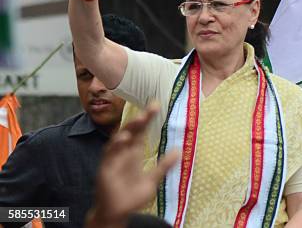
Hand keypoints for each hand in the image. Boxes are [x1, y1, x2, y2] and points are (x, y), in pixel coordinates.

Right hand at [86, 105, 178, 227]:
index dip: (147, 119)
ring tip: (140, 118)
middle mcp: (123, 153)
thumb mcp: (152, 180)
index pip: (141, 132)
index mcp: (134, 153)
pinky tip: (124, 138)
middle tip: (152, 107)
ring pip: (119, 139)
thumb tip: (179, 151)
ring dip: (129, 128)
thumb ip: (163, 166)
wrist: (117, 214)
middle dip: (141, 119)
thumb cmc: (132, 197)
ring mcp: (113, 160)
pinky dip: (115, 146)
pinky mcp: (105, 169)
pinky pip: (109, 155)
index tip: (156, 105)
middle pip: (132, 131)